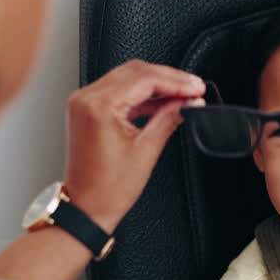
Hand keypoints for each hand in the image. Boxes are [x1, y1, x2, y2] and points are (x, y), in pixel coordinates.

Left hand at [63, 60, 204, 230]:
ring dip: (156, 83)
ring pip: (127, 77)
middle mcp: (86, 98)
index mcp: (99, 106)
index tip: (195, 87)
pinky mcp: (87, 109)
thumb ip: (169, 118)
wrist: (85, 208)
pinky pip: (118, 90)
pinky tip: (161, 101)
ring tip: (182, 94)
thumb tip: (188, 103)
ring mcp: (84, 102)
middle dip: (168, 78)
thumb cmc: (108, 189)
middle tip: (193, 87)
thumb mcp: (146, 150)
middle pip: (135, 71)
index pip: (145, 78)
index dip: (176, 81)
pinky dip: (141, 93)